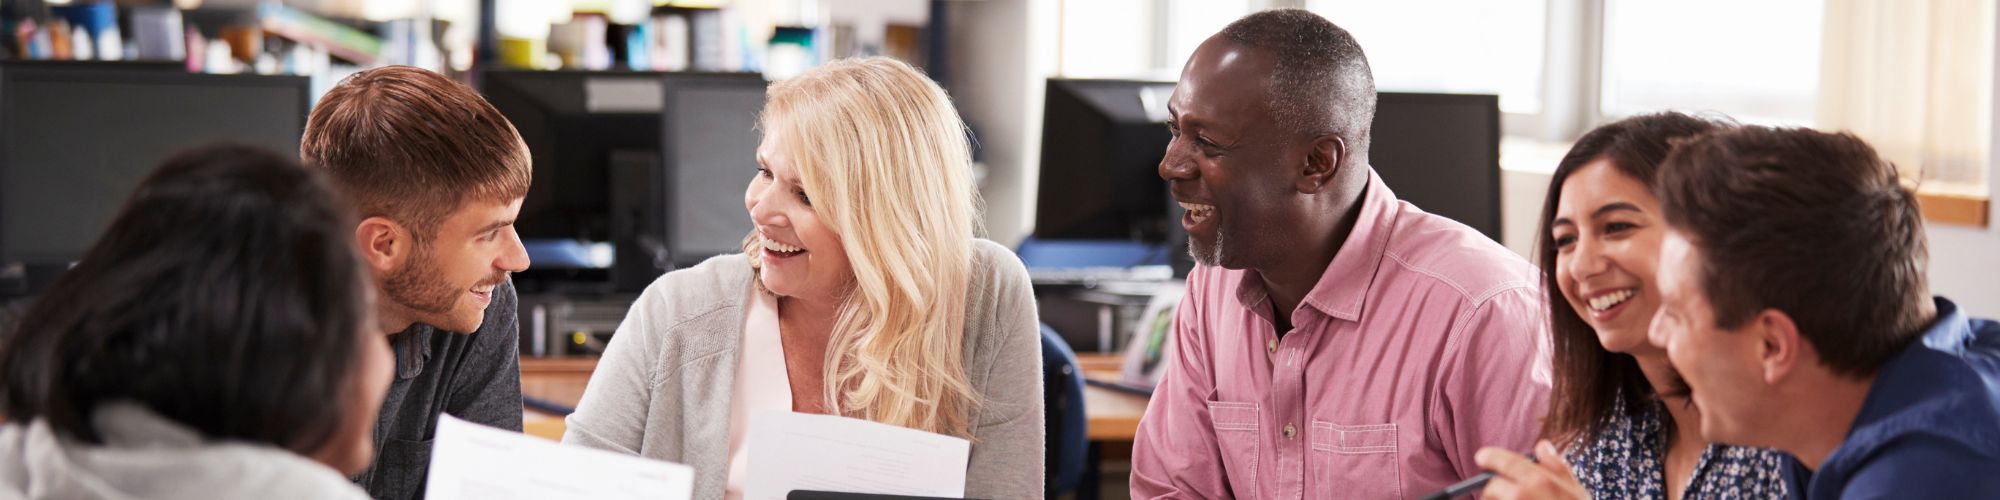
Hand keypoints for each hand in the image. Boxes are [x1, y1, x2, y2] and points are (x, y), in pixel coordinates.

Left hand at [1475, 440, 1589, 499]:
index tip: (1483, 457)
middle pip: (1491, 487)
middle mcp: (1521, 495)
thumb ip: (1557, 467)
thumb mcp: (1576, 491)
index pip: (1503, 461)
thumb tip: (1542, 445)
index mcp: (1540, 480)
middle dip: (1494, 491)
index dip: (1490, 457)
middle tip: (1504, 495)